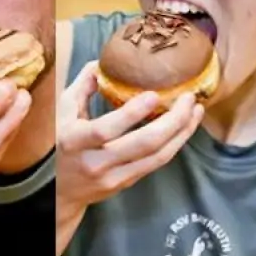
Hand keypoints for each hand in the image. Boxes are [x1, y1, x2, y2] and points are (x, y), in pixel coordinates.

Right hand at [56, 60, 201, 211]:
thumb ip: (82, 86)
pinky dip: (174, 144)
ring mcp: (113, 176)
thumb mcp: (62, 113)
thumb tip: (103, 62)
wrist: (59, 193)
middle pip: (142, 145)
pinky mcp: (126, 183)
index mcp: (74, 141)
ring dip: (181, 133)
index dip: (131, 114)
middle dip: (172, 121)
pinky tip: (184, 128)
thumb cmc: (60, 144)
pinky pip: (156, 163)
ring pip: (156, 156)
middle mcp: (95, 162)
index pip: (105, 130)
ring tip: (196, 111)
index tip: (154, 95)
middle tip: (189, 98)